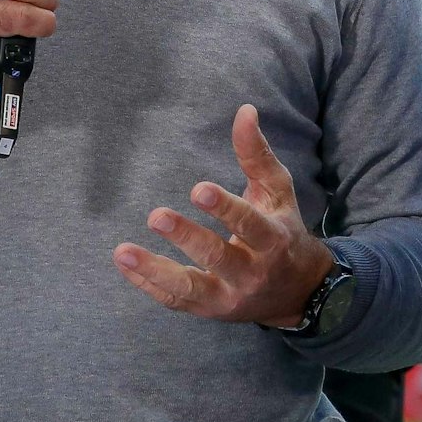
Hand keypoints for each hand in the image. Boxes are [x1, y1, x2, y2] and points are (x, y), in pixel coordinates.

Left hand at [114, 104, 335, 327]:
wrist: (297, 292)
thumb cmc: (282, 230)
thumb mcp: (277, 192)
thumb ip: (257, 154)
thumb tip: (244, 110)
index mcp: (273, 240)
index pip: (250, 225)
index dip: (225, 209)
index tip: (198, 189)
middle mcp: (252, 272)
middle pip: (218, 257)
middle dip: (187, 237)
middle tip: (156, 215)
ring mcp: (229, 296)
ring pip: (190, 288)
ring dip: (155, 270)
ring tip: (123, 251)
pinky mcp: (209, 310)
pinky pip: (174, 300)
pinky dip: (147, 283)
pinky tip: (124, 262)